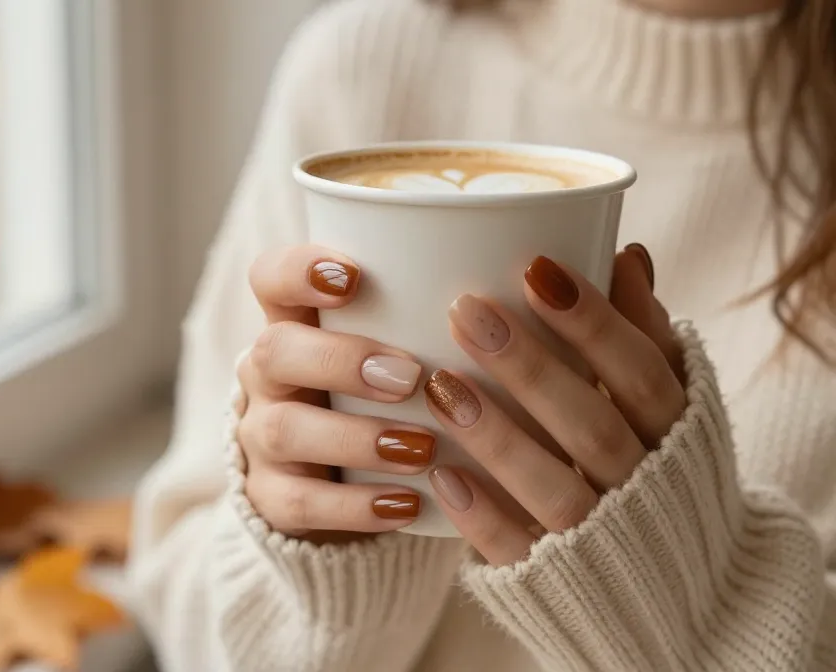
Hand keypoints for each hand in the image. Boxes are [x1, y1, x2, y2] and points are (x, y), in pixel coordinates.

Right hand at [237, 245, 432, 538]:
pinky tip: (407, 505)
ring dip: (356, 437)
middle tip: (410, 375)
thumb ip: (450, 315)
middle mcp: (270, 374)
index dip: (299, 270)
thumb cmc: (393, 392)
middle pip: (274, 351)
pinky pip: (296, 504)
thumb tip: (557, 270)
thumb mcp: (409, 346)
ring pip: (284, 431)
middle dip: (340, 360)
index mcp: (297, 321)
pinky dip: (354, 506)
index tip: (355, 276)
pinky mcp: (270, 498)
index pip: (271, 275)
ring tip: (422, 447)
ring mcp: (261, 437)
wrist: (342, 480)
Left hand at [425, 245, 684, 564]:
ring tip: (441, 384)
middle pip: (592, 425)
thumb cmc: (658, 467)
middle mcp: (645, 487)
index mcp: (677, 434)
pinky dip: (484, 518)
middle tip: (466, 310)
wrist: (681, 588)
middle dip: (530, 368)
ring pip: (556, 489)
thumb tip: (626, 255)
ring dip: (499, 437)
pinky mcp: (558, 580)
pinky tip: (443, 477)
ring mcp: (603, 539)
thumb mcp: (667, 406)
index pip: (641, 371)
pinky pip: (521, 552)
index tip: (536, 269)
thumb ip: (645, 337)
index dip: (593, 321)